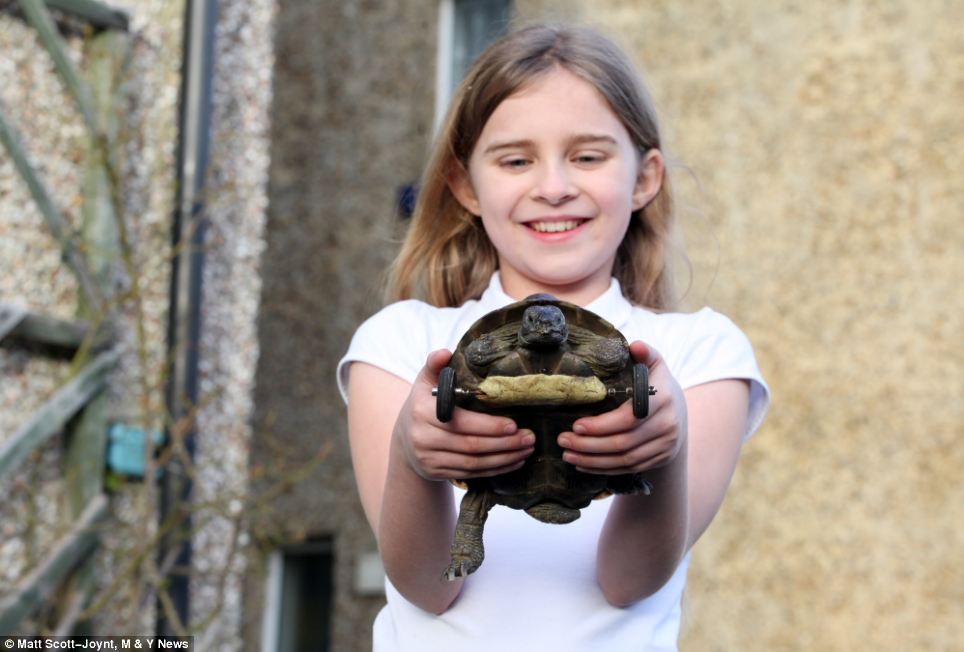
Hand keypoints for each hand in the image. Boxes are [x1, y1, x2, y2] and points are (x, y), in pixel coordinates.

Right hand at [393, 350, 535, 480]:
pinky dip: (495, 469)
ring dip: (504, 458)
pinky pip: (471, 474)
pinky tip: (514, 461)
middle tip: (529, 437)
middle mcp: (422, 437)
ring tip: (527, 450)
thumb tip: (445, 353)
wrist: (405, 438)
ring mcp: (428, 458)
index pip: (461, 421)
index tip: (514, 424)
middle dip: (505, 443)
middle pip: (471, 445)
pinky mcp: (436, 473)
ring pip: (474, 463)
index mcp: (422, 411)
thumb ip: (435, 364)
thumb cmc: (424, 403)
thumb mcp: (425, 381)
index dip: (489, 426)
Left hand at [558, 341, 685, 473]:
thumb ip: (645, 353)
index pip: (629, 418)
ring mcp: (666, 445)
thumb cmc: (657, 383)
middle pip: (623, 442)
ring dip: (592, 459)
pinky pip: (628, 468)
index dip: (601, 425)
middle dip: (589, 444)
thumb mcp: (654, 364)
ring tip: (567, 454)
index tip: (575, 424)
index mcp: (663, 398)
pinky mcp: (660, 459)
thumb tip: (635, 345)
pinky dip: (603, 468)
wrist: (679, 412)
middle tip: (562, 440)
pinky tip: (583, 464)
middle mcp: (668, 424)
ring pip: (624, 459)